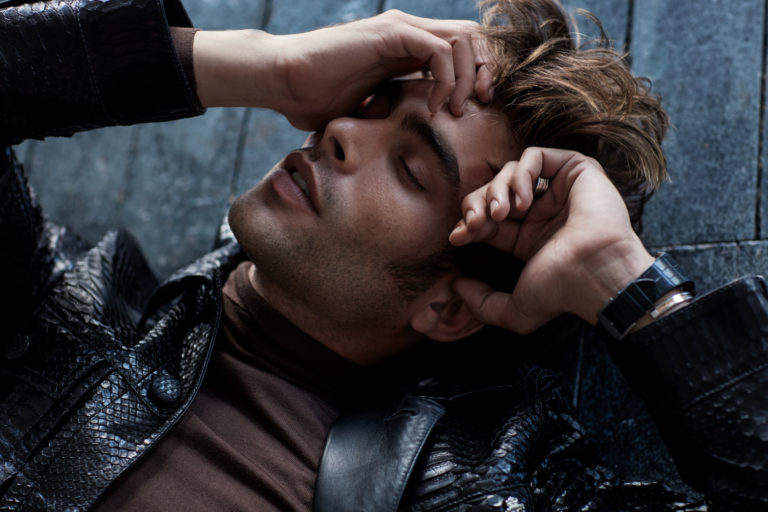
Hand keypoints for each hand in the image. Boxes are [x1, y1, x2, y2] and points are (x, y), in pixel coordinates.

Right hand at [193, 10, 492, 129]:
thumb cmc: (317, 100)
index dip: (478, 74)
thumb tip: (413, 143)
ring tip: (456, 111)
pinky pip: (439, 51)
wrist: (284, 82)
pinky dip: (447, 81)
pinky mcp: (390, 34)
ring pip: (463, 39)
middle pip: (472, 36)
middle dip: (485, 71)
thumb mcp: (369, 110)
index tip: (474, 109)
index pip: (462, 47)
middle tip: (480, 106)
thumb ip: (394, 111)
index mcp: (406, 48)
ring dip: (469, 78)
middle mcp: (408, 32)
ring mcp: (400, 29)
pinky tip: (434, 107)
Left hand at [449, 147, 654, 332]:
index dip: (467, 224)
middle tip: (475, 222)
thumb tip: (456, 286)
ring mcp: (559, 191)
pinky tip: (523, 200)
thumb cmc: (562, 292)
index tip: (458, 237)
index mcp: (528, 238)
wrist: (596, 275)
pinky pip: (535, 155)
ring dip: (496, 189)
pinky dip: (520, 173)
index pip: (486, 219)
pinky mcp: (575, 171)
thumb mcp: (514, 311)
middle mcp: (543, 212)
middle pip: (493, 192)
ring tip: (501, 213)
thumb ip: (482, 305)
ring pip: (511, 172)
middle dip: (477, 204)